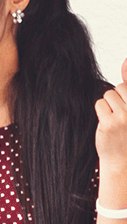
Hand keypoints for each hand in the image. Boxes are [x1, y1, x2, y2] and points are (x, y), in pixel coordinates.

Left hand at [97, 59, 126, 174]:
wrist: (125, 161)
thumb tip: (124, 62)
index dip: (125, 94)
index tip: (123, 110)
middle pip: (120, 88)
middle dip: (117, 98)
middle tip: (121, 114)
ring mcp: (125, 116)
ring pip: (108, 95)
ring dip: (108, 105)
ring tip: (115, 120)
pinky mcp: (110, 123)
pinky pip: (99, 104)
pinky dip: (100, 112)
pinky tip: (107, 123)